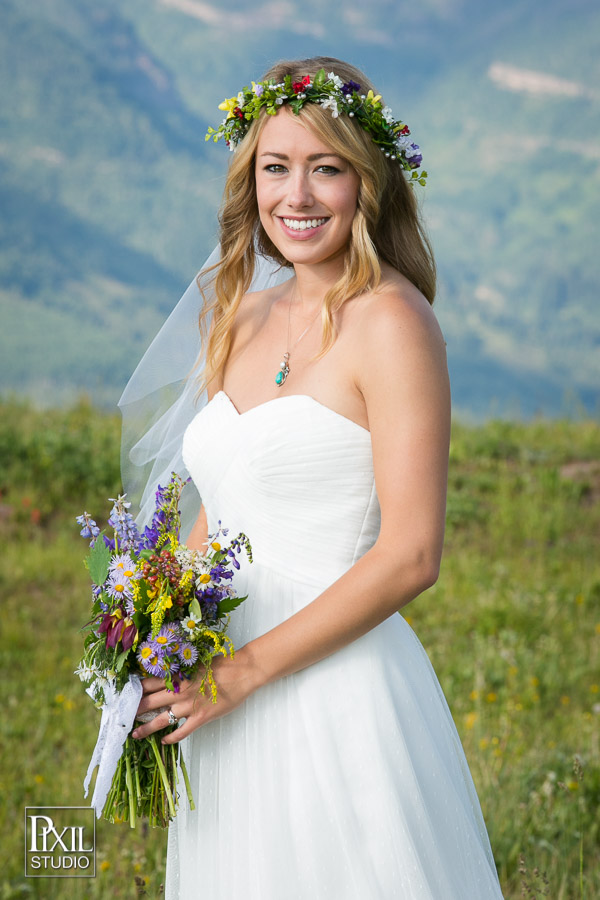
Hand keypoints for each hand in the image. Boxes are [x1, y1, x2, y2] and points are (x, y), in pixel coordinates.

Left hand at [131, 648, 256, 744]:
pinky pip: (181, 731)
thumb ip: (181, 672)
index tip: (124, 696)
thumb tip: (168, 676)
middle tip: (122, 718)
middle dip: (134, 711)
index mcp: (177, 675)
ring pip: (160, 720)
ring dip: (145, 729)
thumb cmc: (222, 665)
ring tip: (135, 735)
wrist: (242, 671)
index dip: (134, 691)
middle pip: (148, 702)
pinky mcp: (200, 717)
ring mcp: (188, 705)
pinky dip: (171, 738)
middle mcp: (179, 691)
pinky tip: (164, 741)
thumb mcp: (196, 663)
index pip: (148, 683)